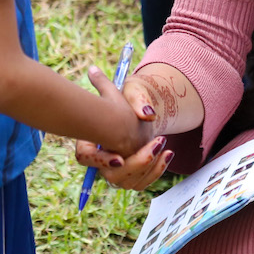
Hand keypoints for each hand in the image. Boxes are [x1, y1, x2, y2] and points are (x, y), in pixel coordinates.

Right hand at [74, 73, 173, 189]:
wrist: (136, 116)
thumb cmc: (121, 103)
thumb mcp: (114, 91)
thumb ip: (105, 84)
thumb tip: (93, 70)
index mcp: (91, 141)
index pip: (86, 156)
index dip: (101, 160)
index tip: (119, 158)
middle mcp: (102, 160)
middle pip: (113, 175)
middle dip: (136, 164)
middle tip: (154, 146)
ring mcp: (116, 171)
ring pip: (128, 182)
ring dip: (148, 168)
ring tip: (163, 149)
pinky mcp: (131, 176)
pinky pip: (141, 183)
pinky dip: (155, 172)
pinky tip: (167, 155)